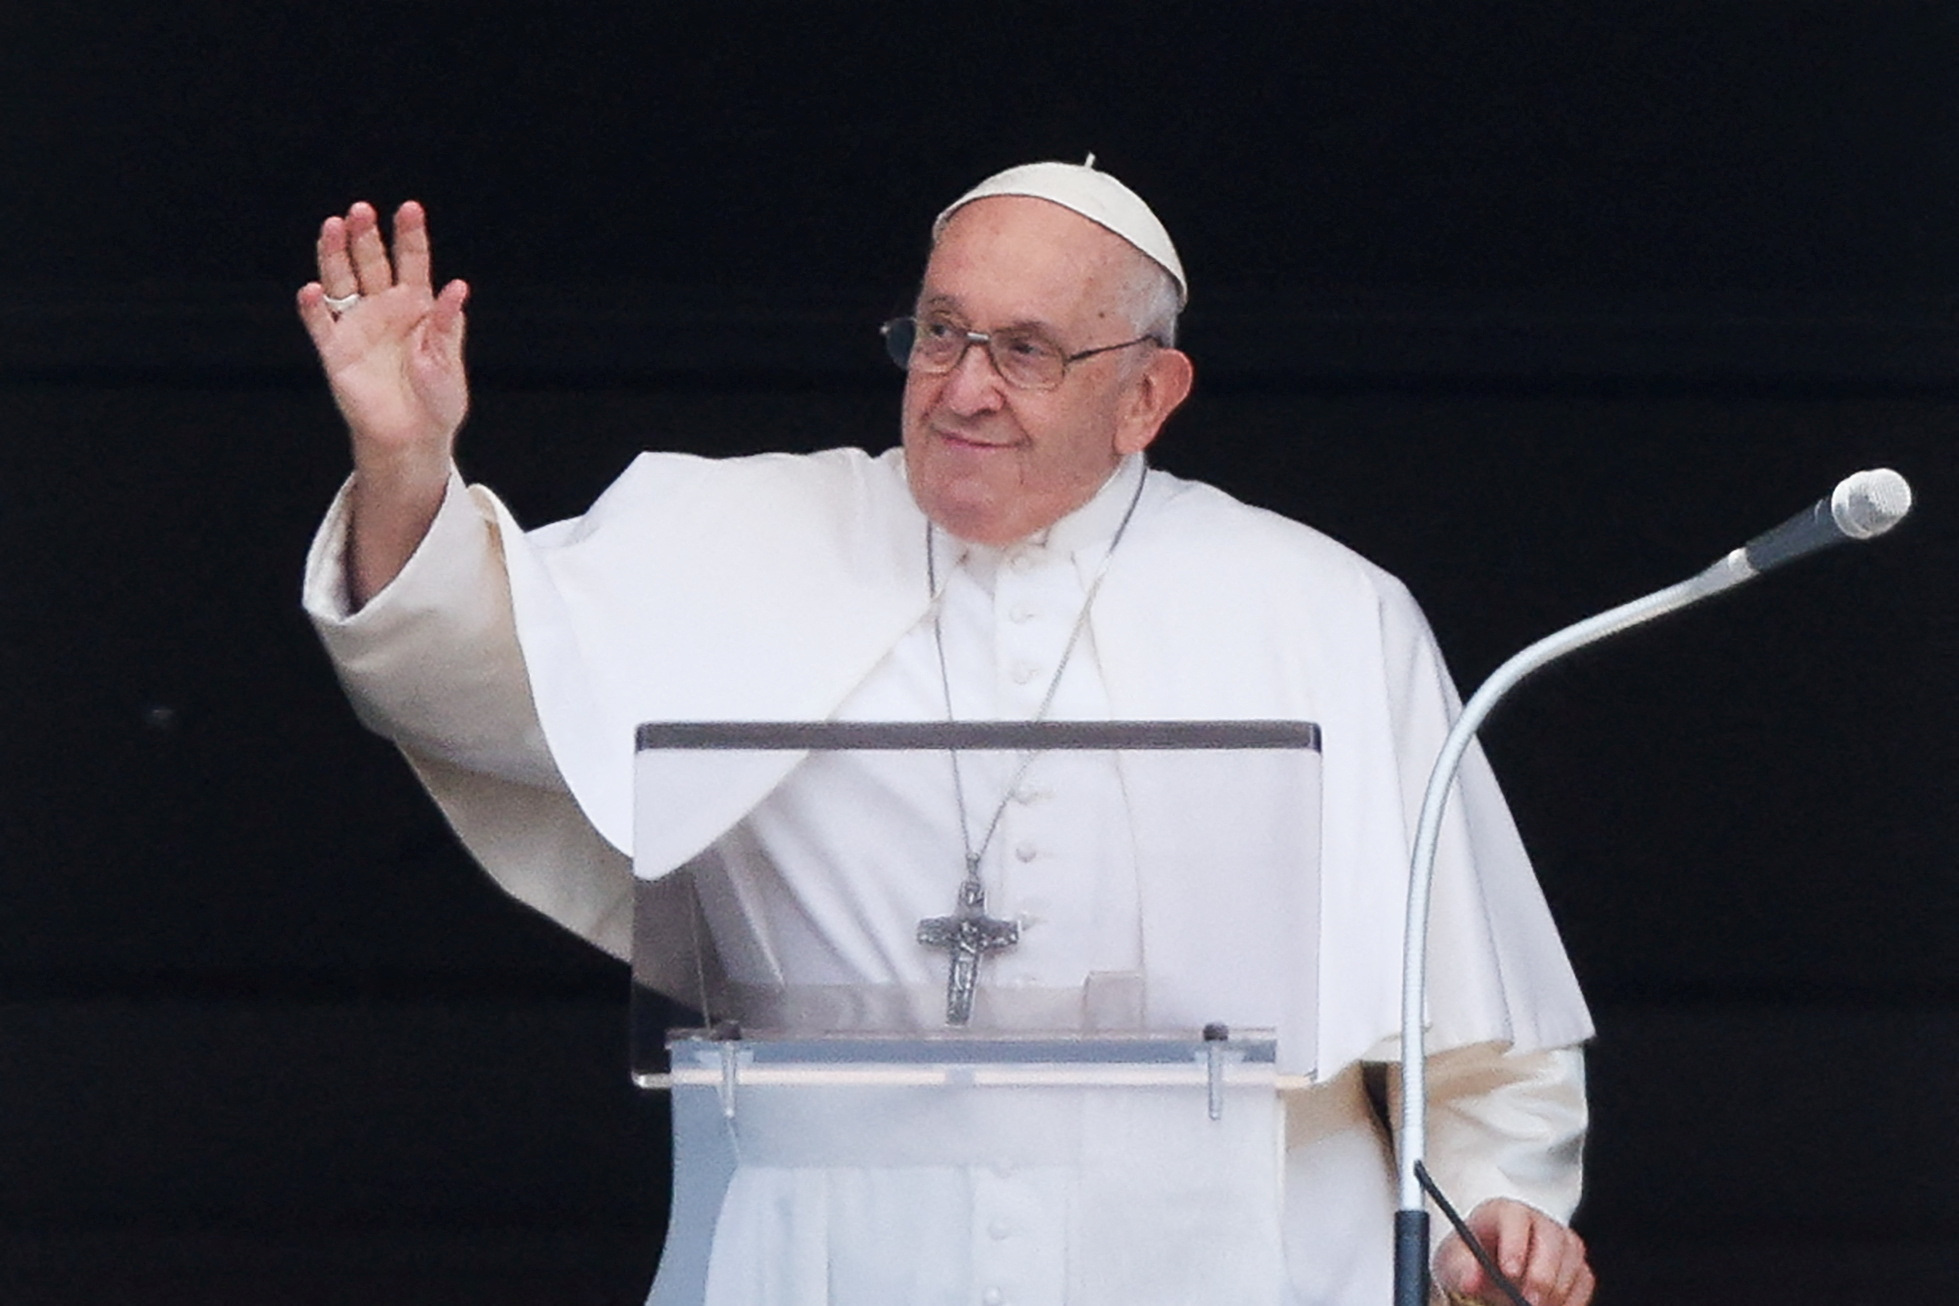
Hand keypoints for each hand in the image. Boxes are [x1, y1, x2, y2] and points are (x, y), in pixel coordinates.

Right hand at [297, 199, 468, 468]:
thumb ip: (446, 325)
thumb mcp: (447, 361)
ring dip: (334, 255)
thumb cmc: (438, 399)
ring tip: (332, 226)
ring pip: (341, 281)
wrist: (414, 437)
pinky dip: (314, 308)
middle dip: (365, 235)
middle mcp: (384, 307)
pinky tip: (312, 290)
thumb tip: (457, 287)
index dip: (410, 235)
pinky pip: (321, 325)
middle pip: (371, 262)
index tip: (409, 208)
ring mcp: (357, 326)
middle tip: (360, 210)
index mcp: (417, 305)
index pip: (412, 261)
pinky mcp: (336, 351)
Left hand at [1432, 1198, 1593, 1305]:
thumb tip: (1470, 1279)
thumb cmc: (1468, 1261)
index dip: (1515, 1243)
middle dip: (1543, 1272)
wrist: (1481, 1274)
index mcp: (1503, 1212)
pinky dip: (1573, 1297)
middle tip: (1529, 1300)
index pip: (1515, 1217)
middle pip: (1551, 1236)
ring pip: (1572, 1256)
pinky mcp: (1573, 1264)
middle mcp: (1535, 1221)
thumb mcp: (1453, 1263)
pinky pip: (1584, 1278)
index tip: (1509, 1272)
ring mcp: (1558, 1241)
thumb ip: (1460, 1269)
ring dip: (1558, 1287)